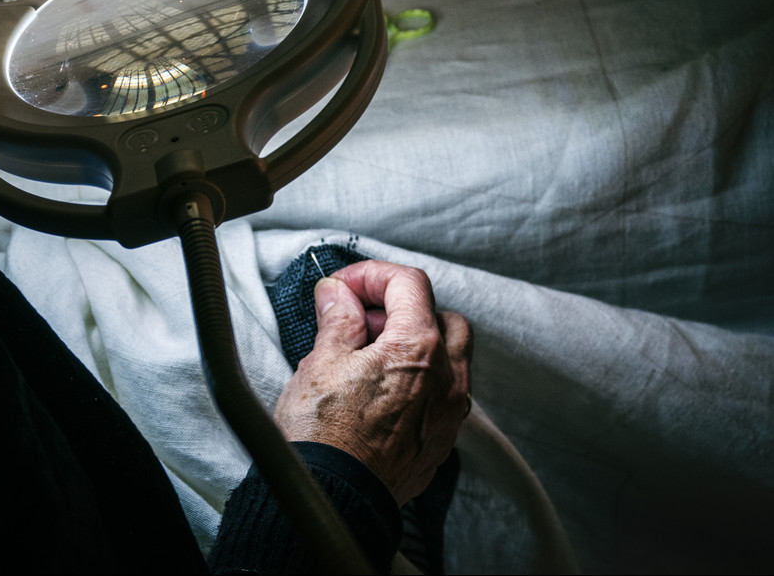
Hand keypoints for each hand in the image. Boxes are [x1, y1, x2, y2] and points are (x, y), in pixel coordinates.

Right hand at [273, 260, 471, 506]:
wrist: (333, 500)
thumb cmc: (324, 435)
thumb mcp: (321, 361)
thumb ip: (339, 319)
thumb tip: (339, 294)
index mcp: (419, 348)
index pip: (409, 284)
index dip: (372, 275)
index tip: (344, 287)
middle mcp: (448, 378)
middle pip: (443, 318)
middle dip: (403, 308)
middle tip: (361, 320)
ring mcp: (450, 414)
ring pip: (452, 359)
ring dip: (418, 345)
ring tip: (371, 356)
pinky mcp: (441, 442)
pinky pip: (444, 397)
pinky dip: (421, 381)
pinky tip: (381, 391)